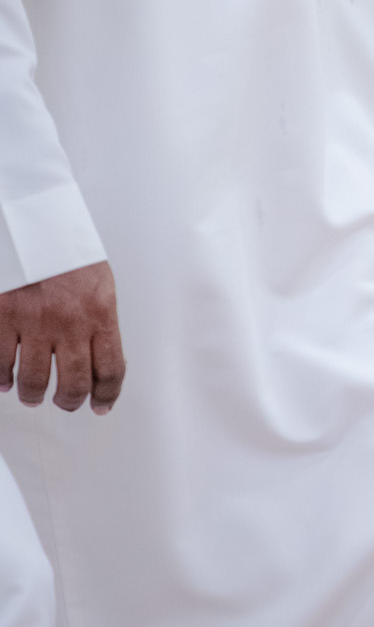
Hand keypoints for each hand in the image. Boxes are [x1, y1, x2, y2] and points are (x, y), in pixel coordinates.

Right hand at [0, 261, 123, 411]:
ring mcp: (33, 322)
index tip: (101, 404)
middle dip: (70, 401)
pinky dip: (2, 379)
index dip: (107, 394)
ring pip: (34, 381)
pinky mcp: (3, 318)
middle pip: (74, 383)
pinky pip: (1, 363)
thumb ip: (99, 320)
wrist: (34, 221)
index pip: (110, 368)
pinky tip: (5, 381)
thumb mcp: (98, 282)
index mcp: (99, 311)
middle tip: (65, 402)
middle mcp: (68, 321)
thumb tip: (99, 358)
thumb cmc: (67, 249)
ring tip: (33, 395)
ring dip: (34, 395)